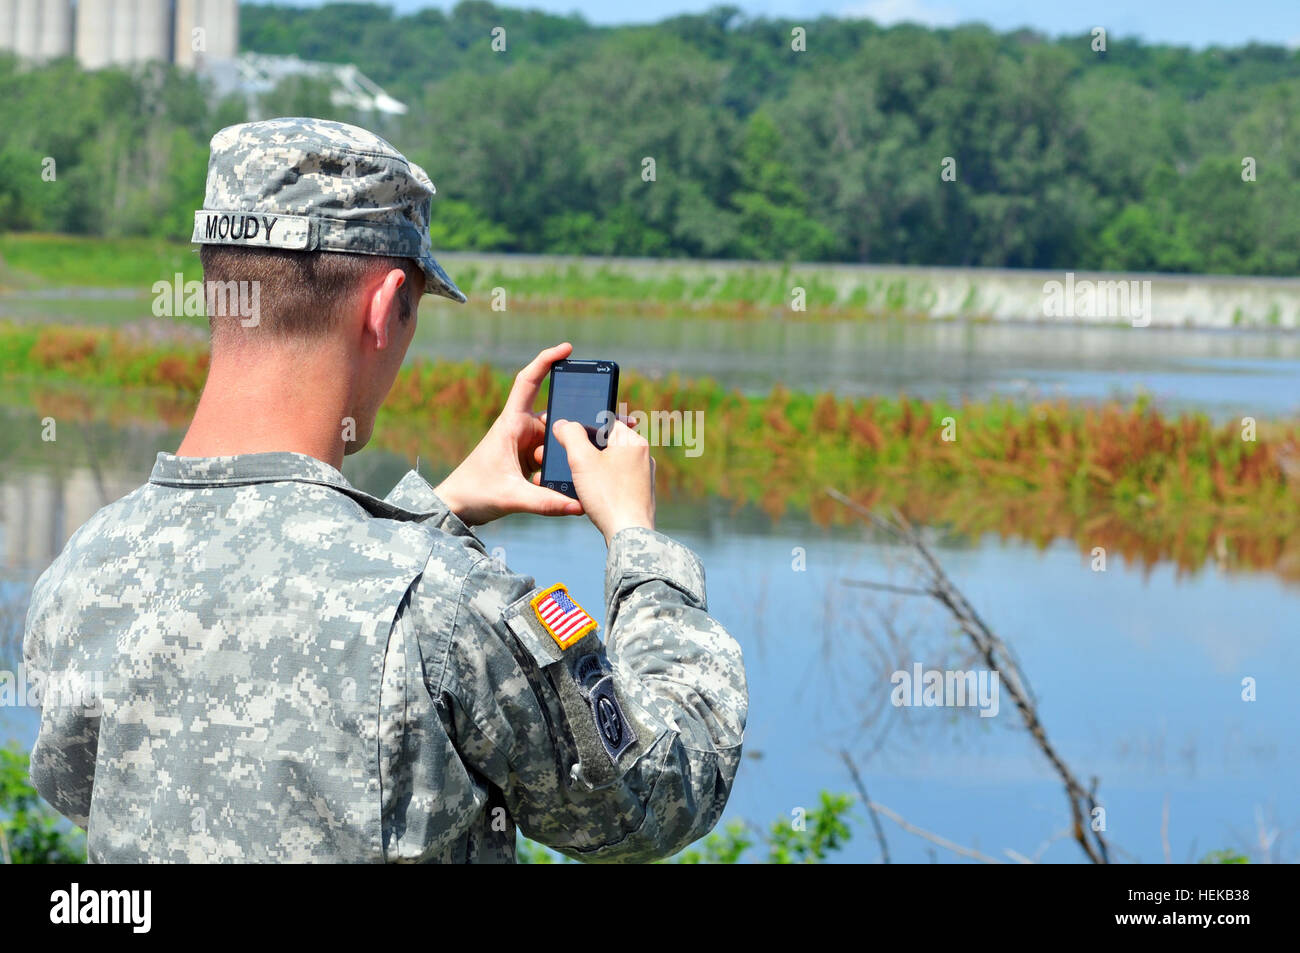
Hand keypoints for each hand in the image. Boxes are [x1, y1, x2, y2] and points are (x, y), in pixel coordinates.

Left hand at [435, 343, 583, 525]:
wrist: (457, 507)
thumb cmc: (474, 492)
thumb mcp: (511, 497)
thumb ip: (546, 502)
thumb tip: (578, 505)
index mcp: (511, 424)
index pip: (528, 382)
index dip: (546, 360)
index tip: (568, 349)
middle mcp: (521, 430)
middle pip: (557, 417)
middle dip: (579, 421)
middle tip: (611, 420)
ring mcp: (527, 446)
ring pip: (559, 440)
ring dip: (572, 448)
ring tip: (599, 454)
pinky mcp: (530, 461)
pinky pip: (555, 456)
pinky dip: (566, 462)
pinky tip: (583, 473)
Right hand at [552, 418, 654, 545]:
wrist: (628, 534)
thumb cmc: (607, 496)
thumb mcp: (581, 460)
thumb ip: (570, 435)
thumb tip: (563, 424)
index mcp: (633, 441)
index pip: (604, 422)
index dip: (582, 427)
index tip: (566, 437)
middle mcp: (643, 456)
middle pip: (606, 444)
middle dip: (584, 452)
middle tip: (567, 462)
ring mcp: (643, 476)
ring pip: (610, 464)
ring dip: (591, 470)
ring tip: (576, 481)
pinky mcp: (640, 494)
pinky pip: (616, 482)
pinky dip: (602, 485)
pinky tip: (590, 496)